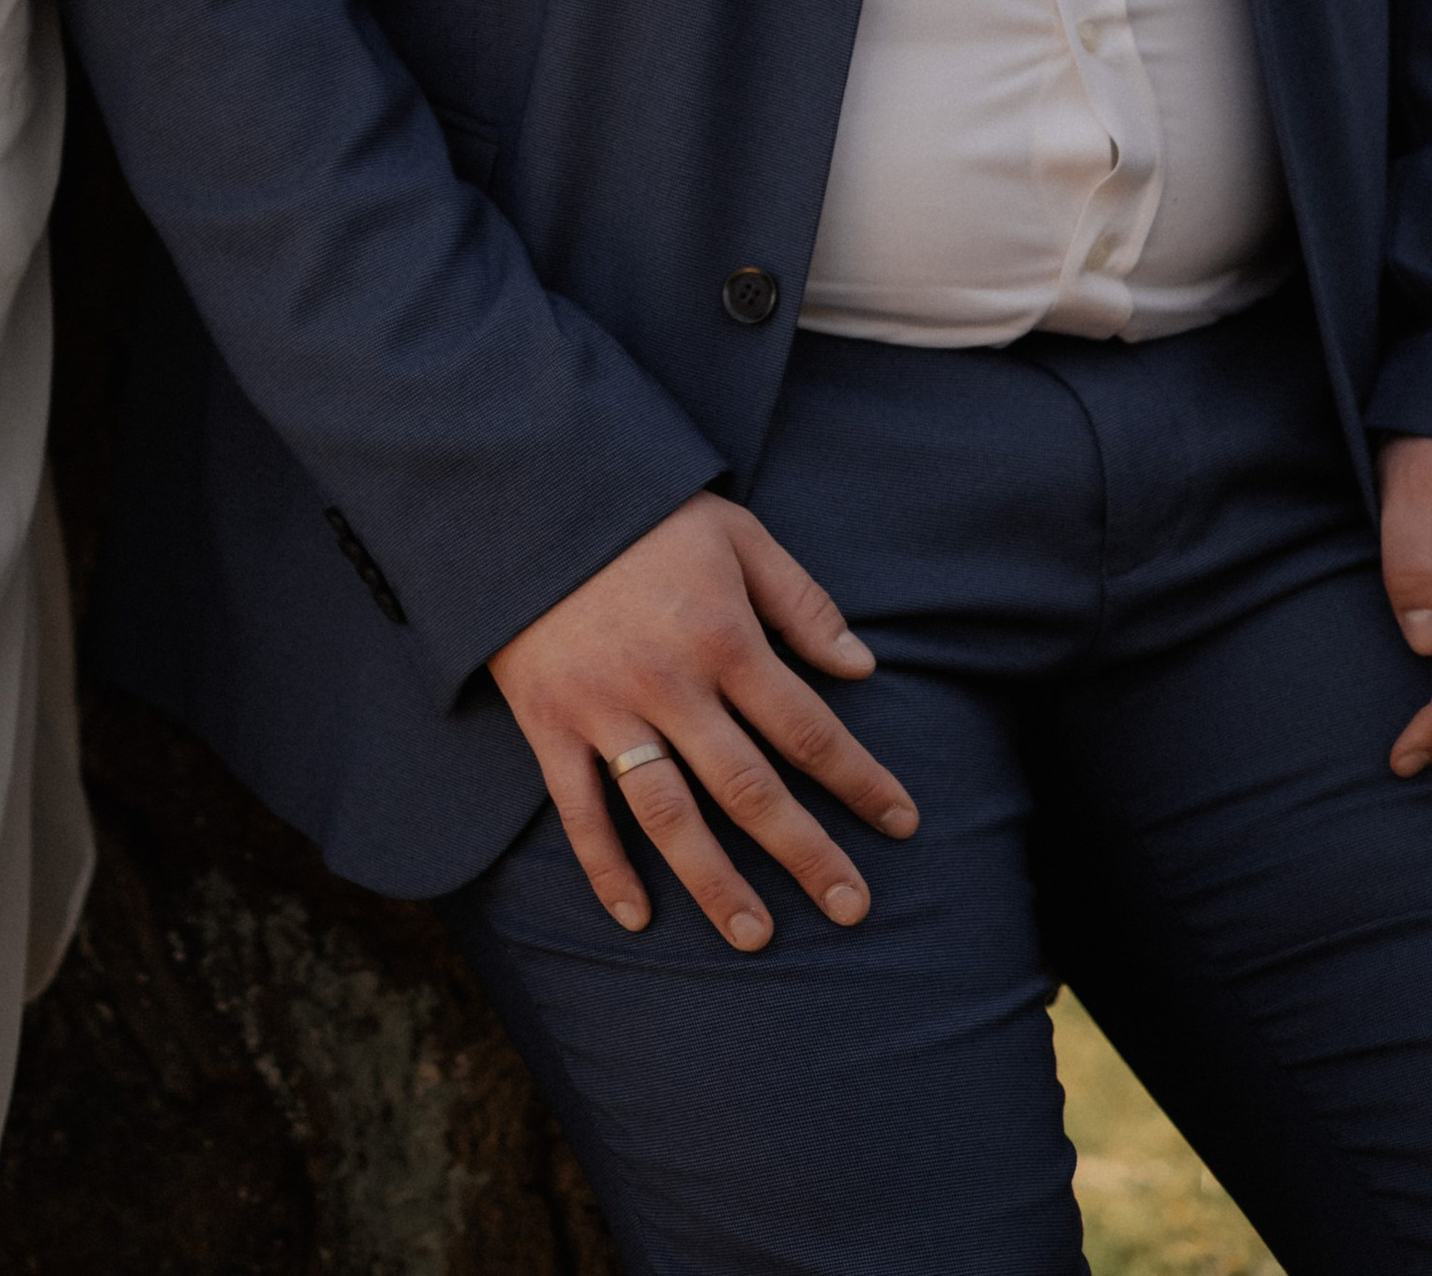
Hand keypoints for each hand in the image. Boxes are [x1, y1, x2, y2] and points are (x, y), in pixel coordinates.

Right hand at [488, 492, 918, 950]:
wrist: (530, 494)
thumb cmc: (645, 515)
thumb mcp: (735, 534)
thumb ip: (800, 601)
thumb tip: (862, 666)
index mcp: (723, 636)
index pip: (807, 727)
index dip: (860, 779)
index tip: (902, 824)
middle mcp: (669, 683)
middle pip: (749, 788)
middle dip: (806, 853)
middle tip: (852, 909)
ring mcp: (605, 709)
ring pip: (669, 815)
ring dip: (715, 882)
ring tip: (756, 937)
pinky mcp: (550, 722)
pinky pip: (578, 810)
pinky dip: (605, 867)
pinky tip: (637, 916)